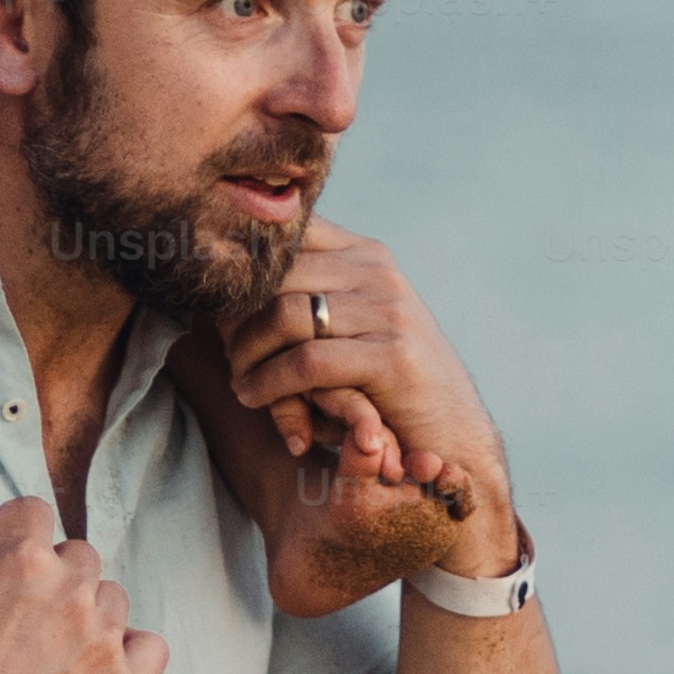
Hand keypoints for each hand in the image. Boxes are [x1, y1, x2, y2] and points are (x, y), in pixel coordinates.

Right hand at [0, 472, 168, 673]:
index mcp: (22, 556)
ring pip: (113, 602)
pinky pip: (149, 650)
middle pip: (78, 558)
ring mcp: (103, 638)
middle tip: (24, 622)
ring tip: (55, 653)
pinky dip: (129, 659)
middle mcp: (72, 588)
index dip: (11, 540)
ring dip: (91, 618)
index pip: (32, 514)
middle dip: (55, 581)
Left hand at [222, 226, 517, 581]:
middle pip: (275, 275)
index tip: (218, 310)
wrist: (454, 438)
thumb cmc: (386, 388)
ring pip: (283, 316)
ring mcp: (389, 310)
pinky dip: (268, 383)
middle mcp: (377, 270)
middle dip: (237, 318)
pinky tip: (254, 398)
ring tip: (240, 381)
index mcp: (364, 254)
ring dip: (247, 354)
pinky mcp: (392, 356)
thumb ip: (304, 298)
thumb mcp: (348, 329)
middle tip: (225, 355)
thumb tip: (221, 288)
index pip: (284, 236)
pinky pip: (306, 362)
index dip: (242, 272)